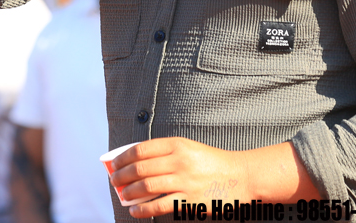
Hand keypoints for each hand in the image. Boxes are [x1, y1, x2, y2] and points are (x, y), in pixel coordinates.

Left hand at [109, 137, 249, 217]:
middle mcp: (179, 161)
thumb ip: (164, 153)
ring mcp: (184, 181)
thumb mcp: (188, 148)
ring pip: (146, 187)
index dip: (123, 157)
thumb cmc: (210, 162)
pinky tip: (135, 210)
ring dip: (129, 192)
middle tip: (114, 181)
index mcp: (177, 144)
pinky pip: (159, 205)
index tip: (114, 164)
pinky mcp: (190, 201)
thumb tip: (133, 164)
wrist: (240, 176)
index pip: (141, 149)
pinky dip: (143, 209)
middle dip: (121, 175)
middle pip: (140, 168)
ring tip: (123, 195)